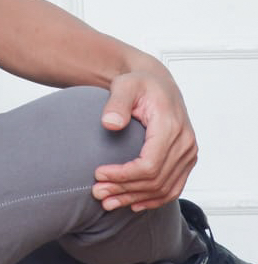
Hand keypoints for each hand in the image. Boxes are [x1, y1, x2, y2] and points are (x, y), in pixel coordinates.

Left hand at [91, 66, 197, 211]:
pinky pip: (173, 187)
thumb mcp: (125, 85)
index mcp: (171, 126)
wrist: (158, 82)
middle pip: (155, 180)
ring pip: (164, 188)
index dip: (124, 175)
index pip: (149, 164)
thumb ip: (117, 103)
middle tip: (98, 193)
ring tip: (109, 202)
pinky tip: (133, 203)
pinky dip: (154, 199)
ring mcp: (188, 154)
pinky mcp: (186, 160)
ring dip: (136, 198)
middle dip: (124, 190)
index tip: (99, 175)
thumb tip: (109, 124)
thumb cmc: (140, 83)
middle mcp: (184, 143)